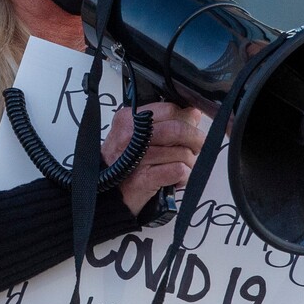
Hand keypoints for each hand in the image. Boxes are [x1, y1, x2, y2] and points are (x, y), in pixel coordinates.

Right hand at [101, 102, 204, 216]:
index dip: (187, 119)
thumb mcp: (137, 135)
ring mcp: (137, 158)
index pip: (170, 109)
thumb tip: (193, 114)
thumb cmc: (123, 165)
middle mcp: (130, 136)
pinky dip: (183, 176)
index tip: (192, 126)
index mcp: (129, 119)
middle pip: (178, 129)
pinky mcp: (144, 179)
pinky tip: (176, 179)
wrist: (106, 194)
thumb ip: (163, 122)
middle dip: (195, 139)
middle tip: (197, 147)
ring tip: (181, 167)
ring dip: (189, 162)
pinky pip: (178, 170)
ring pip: (181, 152)